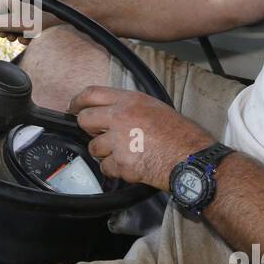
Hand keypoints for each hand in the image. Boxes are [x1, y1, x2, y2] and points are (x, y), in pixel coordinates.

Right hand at [0, 0, 62, 41]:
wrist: (69, 15)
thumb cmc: (47, 15)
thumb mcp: (21, 22)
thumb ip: (2, 23)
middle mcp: (20, 2)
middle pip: (5, 17)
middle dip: (7, 30)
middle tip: (10, 37)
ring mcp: (29, 10)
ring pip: (16, 24)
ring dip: (17, 34)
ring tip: (23, 38)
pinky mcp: (36, 17)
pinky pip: (26, 26)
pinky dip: (27, 33)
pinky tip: (32, 38)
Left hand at [69, 85, 212, 190]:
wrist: (191, 158)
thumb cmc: (180, 134)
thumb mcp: (155, 108)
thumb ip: (130, 107)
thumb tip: (110, 111)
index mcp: (130, 101)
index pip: (91, 94)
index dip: (78, 101)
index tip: (73, 108)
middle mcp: (120, 118)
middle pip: (85, 120)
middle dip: (89, 129)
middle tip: (99, 134)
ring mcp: (119, 142)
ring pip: (94, 148)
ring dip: (105, 153)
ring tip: (126, 153)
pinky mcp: (121, 164)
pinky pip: (106, 168)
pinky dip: (115, 170)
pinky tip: (131, 165)